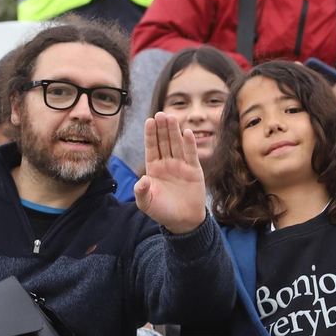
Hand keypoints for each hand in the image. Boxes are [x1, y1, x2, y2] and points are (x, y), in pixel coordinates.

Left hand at [135, 112, 206, 233]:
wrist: (183, 222)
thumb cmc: (162, 212)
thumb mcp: (146, 204)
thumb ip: (141, 192)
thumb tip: (141, 179)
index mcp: (154, 168)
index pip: (151, 147)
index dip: (150, 134)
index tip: (149, 120)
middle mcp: (167, 163)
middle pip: (164, 142)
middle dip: (162, 128)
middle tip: (160, 113)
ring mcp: (181, 165)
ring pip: (176, 144)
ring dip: (174, 131)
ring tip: (171, 117)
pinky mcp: (194, 170)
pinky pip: (191, 154)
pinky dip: (189, 143)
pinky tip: (186, 132)